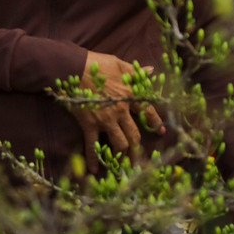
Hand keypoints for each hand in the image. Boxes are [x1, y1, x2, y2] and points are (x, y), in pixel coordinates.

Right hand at [70, 51, 164, 171]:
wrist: (73, 68)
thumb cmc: (96, 64)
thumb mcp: (120, 63)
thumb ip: (136, 71)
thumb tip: (152, 70)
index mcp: (130, 95)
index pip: (148, 112)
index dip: (155, 122)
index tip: (160, 131)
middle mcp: (121, 111)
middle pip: (135, 135)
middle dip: (138, 149)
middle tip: (140, 160)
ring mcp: (106, 120)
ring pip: (119, 144)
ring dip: (121, 156)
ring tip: (122, 166)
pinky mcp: (89, 125)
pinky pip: (92, 145)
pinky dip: (93, 159)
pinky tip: (94, 170)